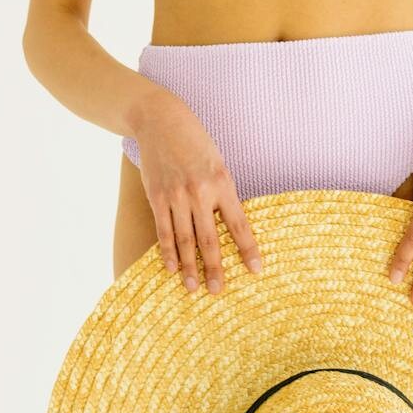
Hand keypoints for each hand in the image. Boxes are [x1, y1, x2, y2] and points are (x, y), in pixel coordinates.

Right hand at [129, 87, 261, 293]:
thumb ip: (223, 194)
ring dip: (189, 267)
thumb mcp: (218, 164)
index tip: (256, 271)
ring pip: (185, 240)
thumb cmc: (195, 143)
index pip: (239, 224)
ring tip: (194, 288)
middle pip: (210, 239)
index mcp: (222, 183)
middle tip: (218, 292)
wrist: (160, 120)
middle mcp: (199, 192)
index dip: (248, 250)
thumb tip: (232, 228)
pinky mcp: (156, 197)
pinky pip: (163, 231)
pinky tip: (171, 269)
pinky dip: (167, 252)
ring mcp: (176, 196)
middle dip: (215, 268)